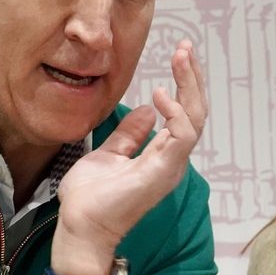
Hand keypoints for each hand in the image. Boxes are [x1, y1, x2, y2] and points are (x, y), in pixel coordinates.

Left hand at [48, 40, 207, 274]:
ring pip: (196, 120)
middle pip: (196, 112)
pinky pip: (183, 136)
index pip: (184, 114)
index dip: (184, 84)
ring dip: (190, 87)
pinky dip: (177, 113)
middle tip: (186, 48)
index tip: (178, 55)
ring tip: (181, 59)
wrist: (80, 226)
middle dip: (193, 78)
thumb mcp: (109, 154)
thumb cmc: (91, 198)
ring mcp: (170, 166)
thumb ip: (129, 134)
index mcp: (161, 155)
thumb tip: (146, 111)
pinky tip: (161, 95)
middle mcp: (172, 159)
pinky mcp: (163, 171)